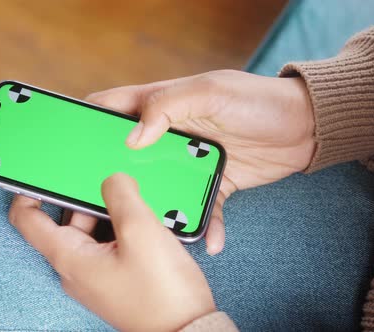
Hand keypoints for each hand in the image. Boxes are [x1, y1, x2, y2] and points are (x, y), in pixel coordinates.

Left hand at [9, 173, 215, 331]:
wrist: (188, 330)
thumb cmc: (162, 292)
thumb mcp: (140, 230)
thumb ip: (120, 195)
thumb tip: (113, 180)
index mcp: (70, 258)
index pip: (28, 220)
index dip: (28, 193)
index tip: (41, 172)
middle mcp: (77, 268)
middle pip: (67, 220)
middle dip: (86, 197)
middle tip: (111, 181)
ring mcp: (96, 274)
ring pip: (92, 230)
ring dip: (110, 212)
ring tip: (136, 202)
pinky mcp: (116, 277)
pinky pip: (109, 243)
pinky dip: (122, 228)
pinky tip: (145, 221)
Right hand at [86, 70, 314, 254]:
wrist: (305, 127)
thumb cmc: (258, 100)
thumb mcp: (211, 92)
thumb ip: (168, 105)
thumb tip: (132, 137)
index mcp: (161, 105)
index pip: (111, 110)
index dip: (86, 126)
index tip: (68, 151)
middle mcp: (169, 135)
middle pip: (127, 159)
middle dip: (110, 181)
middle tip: (96, 206)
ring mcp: (189, 163)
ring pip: (159, 191)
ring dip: (154, 212)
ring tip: (148, 235)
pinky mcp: (213, 185)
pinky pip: (201, 210)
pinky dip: (205, 227)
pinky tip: (211, 242)